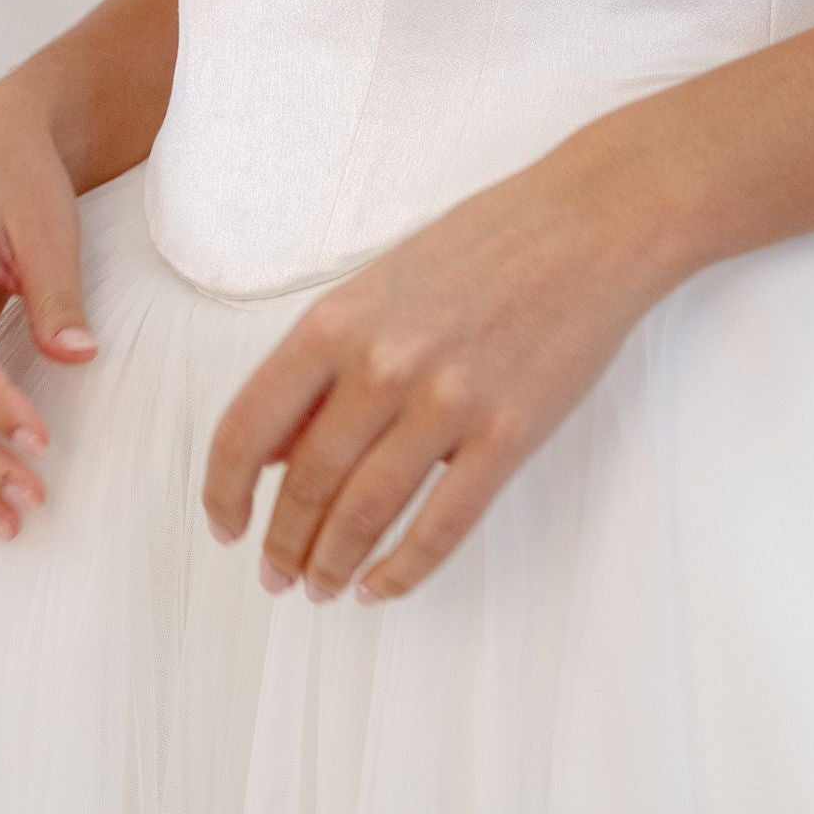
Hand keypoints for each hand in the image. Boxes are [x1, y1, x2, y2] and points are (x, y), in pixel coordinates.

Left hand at [200, 135, 669, 604]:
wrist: (589, 225)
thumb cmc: (485, 245)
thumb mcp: (377, 284)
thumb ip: (322, 363)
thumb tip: (275, 447)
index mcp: (335, 322)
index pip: (249, 426)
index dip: (225, 489)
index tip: (225, 524)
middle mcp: (381, 365)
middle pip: (306, 484)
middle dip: (283, 544)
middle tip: (276, 575)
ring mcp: (446, 403)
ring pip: (366, 513)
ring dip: (333, 564)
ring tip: (322, 587)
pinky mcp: (508, 434)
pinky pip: (442, 525)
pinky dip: (404, 569)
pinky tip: (381, 587)